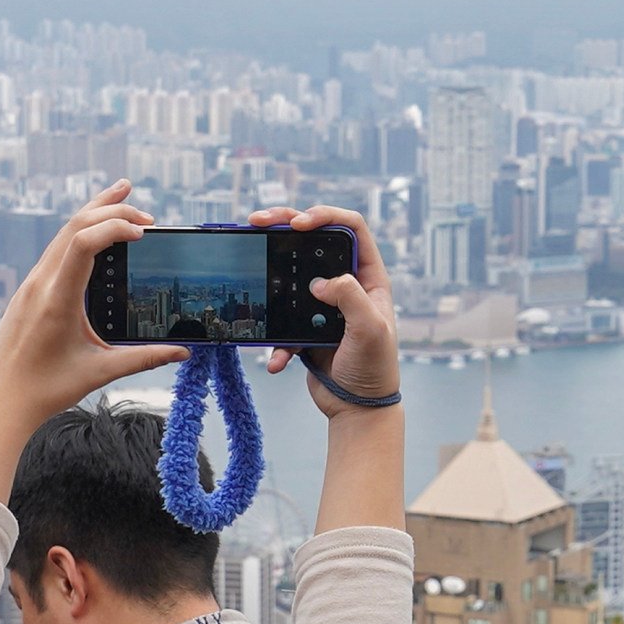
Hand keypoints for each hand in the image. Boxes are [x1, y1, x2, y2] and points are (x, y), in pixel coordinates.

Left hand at [0, 187, 180, 496]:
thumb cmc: (44, 390)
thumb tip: (182, 351)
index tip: (144, 233)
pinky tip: (96, 234)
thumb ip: (144, 359)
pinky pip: (56, 249)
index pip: (83, 243)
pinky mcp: (28, 290)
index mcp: (56, 299)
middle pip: (74, 225)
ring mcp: (31, 284)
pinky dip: (80, 233)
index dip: (115, 227)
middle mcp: (40, 284)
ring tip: (121, 198)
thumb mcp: (99, 372)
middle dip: (112, 210)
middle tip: (147, 216)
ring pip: (63, 233)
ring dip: (94, 214)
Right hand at [252, 204, 400, 414]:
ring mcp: (323, 304)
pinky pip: (281, 319)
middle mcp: (347, 283)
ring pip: (291, 273)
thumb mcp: (370, 331)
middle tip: (258, 221)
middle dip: (285, 225)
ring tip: (249, 256)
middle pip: (314, 240)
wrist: (357, 407)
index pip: (351, 228)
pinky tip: (276, 359)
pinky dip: (274, 337)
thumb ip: (351, 298)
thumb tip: (321, 282)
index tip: (298, 223)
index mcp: (368, 277)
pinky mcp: (304, 326)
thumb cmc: (375, 369)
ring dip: (269, 269)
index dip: (325, 216)